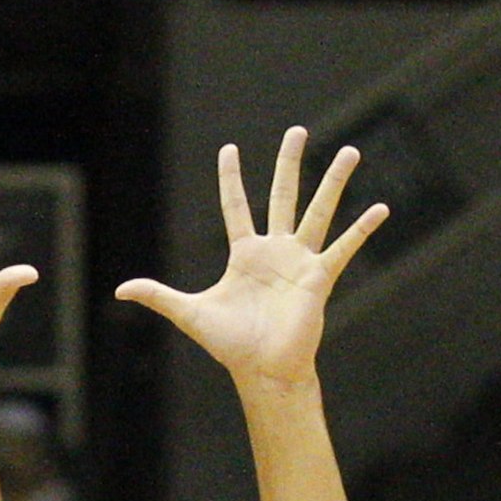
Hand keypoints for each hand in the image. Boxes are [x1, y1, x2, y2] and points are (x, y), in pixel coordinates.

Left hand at [118, 126, 384, 389]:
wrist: (261, 370)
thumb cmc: (230, 344)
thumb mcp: (189, 313)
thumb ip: (158, 296)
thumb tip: (120, 289)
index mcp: (245, 254)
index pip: (236, 206)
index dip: (231, 178)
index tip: (229, 149)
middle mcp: (275, 250)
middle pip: (283, 195)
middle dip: (289, 163)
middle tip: (296, 130)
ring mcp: (300, 261)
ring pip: (318, 212)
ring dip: (334, 182)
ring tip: (351, 152)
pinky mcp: (319, 277)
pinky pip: (343, 248)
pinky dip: (362, 230)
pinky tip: (381, 208)